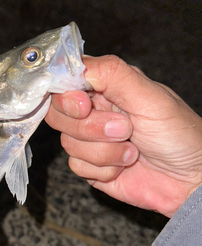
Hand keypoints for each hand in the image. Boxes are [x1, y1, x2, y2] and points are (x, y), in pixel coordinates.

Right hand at [45, 55, 201, 217]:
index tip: (84, 106)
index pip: (63, 82)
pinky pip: (76, 166)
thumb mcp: (149, 96)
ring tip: (132, 150)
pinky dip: (104, 169)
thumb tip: (75, 65)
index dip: (67, 96)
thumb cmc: (179, 135)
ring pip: (68, 143)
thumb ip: (112, 74)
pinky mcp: (90, 167)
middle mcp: (94, 111)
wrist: (189, 180)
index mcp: (105, 87)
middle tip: (124, 129)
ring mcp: (90, 140)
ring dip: (105, 151)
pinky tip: (124, 166)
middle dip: (91, 127)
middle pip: (58, 114)